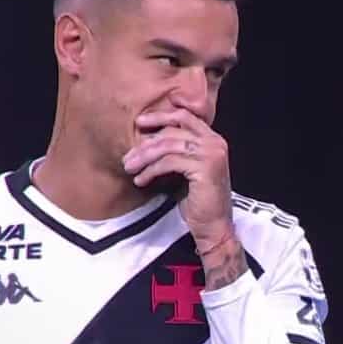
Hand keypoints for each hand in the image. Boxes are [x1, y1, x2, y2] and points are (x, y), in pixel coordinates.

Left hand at [123, 109, 233, 248]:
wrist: (212, 226)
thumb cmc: (197, 201)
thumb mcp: (184, 170)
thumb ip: (174, 151)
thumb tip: (146, 139)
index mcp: (212, 139)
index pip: (183, 117)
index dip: (160, 116)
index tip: (139, 122)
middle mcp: (214, 142)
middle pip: (172, 131)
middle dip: (146, 143)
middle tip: (128, 156)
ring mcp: (211, 154)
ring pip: (168, 145)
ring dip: (144, 157)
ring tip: (129, 168)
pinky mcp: (205, 168)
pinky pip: (169, 162)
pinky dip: (151, 170)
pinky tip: (141, 180)